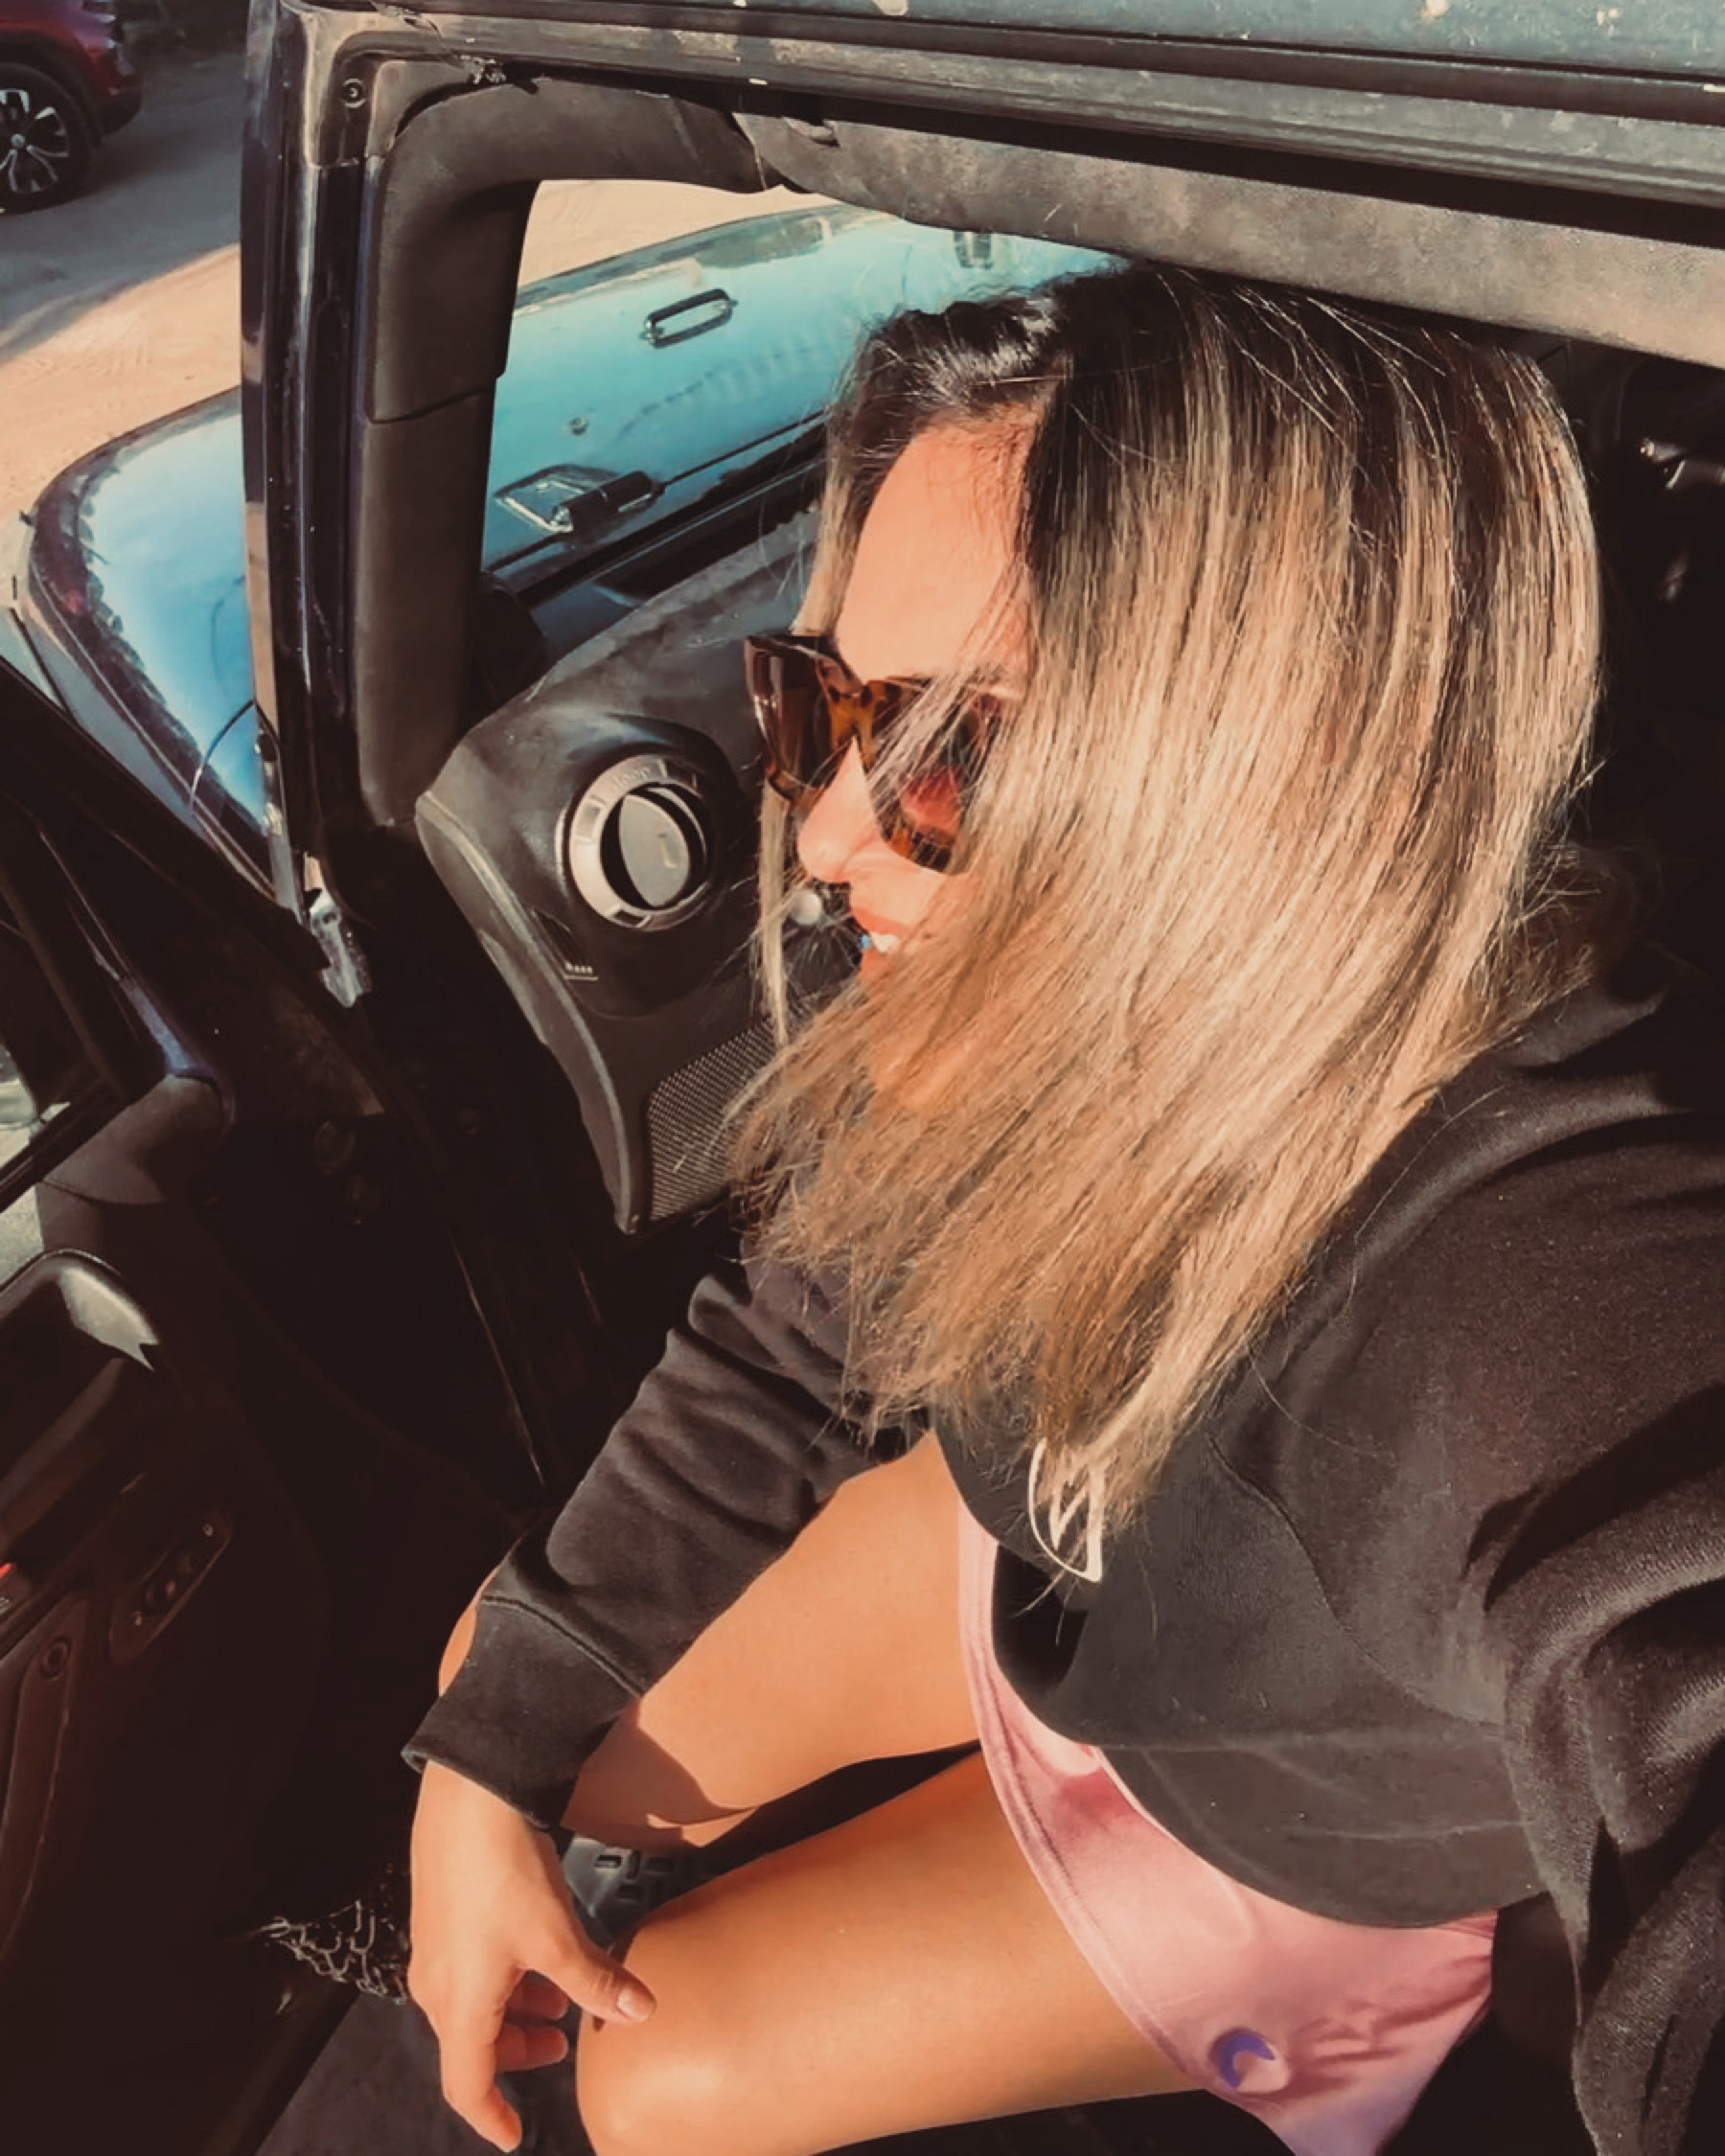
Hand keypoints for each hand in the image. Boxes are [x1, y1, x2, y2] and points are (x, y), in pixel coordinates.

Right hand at [408, 1761, 655, 2150]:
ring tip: (559, 1991)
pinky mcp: (436, 1913)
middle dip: (516, 2051)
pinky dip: (500, 1977)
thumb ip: (597, 1983)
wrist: (470, 1795)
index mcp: (458, 2006)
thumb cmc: (505, 1872)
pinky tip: (536, 1948)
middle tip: (559, 2041)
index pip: (466, 2086)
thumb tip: (640, 2013)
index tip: (515, 2135)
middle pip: (470, 2044)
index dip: (492, 2116)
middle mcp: (434, 1985)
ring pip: (470, 2002)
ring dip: (513, 2008)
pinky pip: (465, 1967)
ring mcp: (431, 1947)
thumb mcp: (560, 1936)